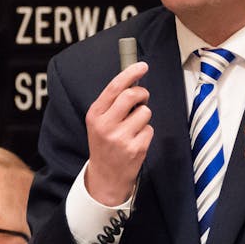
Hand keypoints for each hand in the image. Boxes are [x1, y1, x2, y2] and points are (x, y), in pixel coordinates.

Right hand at [84, 61, 152, 205]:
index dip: (131, 73)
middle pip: (132, 95)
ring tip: (133, 128)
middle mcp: (106, 125)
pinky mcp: (136, 148)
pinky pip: (150, 129)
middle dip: (142, 94)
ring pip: (145, 112)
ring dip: (144, 117)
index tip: (143, 66)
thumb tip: (133, 79)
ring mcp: (121, 138)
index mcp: (95, 115)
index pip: (115, 87)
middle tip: (142, 98)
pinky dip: (146, 133)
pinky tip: (136, 142)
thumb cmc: (105, 144)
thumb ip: (112, 103)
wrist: (105, 177)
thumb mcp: (99, 122)